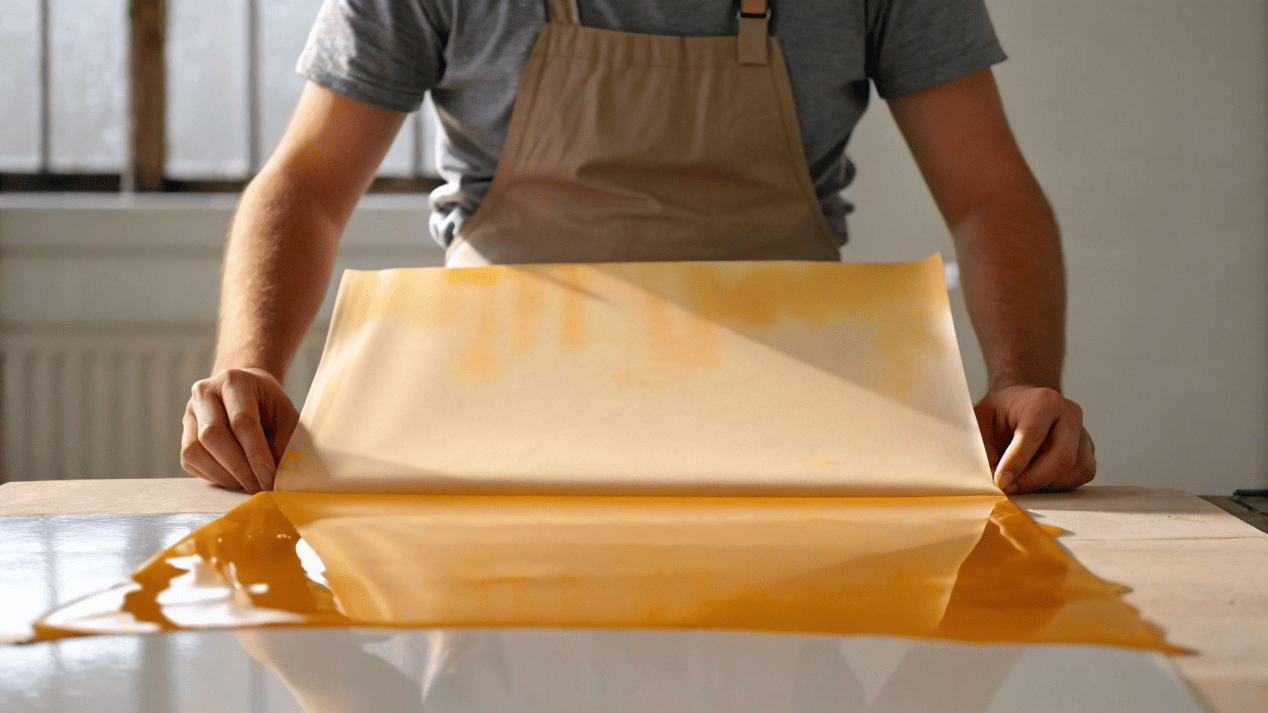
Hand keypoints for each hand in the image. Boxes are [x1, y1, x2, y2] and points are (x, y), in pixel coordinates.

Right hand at [181, 368, 298, 492]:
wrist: (245, 389)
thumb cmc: (268, 403)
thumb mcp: (286, 414)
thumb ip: (284, 441)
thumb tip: (278, 476)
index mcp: (234, 381)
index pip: (242, 422)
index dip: (256, 455)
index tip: (270, 479)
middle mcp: (205, 393)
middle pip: (212, 435)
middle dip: (239, 468)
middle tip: (259, 487)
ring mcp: (190, 412)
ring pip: (195, 450)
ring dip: (224, 475)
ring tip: (248, 484)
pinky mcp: (183, 431)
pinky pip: (190, 461)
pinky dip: (212, 475)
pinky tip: (233, 478)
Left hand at [974, 385, 1095, 494]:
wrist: (1021, 403)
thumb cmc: (1001, 412)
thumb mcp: (981, 422)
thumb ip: (982, 448)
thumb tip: (989, 481)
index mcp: (1044, 401)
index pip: (1033, 436)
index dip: (1017, 463)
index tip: (1000, 481)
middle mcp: (1069, 415)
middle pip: (1062, 457)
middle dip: (1033, 480)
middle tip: (1009, 488)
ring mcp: (1083, 433)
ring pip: (1074, 471)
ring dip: (1046, 484)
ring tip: (1020, 481)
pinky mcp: (1088, 451)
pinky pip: (1080, 476)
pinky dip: (1058, 485)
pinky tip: (1036, 478)